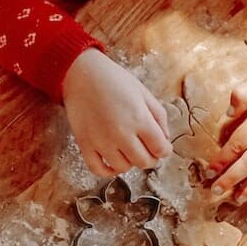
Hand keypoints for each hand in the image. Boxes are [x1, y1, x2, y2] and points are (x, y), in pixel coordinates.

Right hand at [61, 49, 171, 176]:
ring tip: (128, 150)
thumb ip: (159, 116)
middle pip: (144, 162)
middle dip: (150, 158)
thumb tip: (164, 138)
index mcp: (140, 119)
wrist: (82, 74)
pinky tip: (112, 162)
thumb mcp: (144, 93)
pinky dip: (107, 171)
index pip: (161, 149)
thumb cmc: (114, 80)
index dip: (164, 150)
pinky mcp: (85, 145)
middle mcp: (122, 134)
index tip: (162, 146)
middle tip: (147, 149)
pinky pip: (98, 169)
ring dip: (129, 162)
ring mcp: (102, 142)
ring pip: (123, 168)